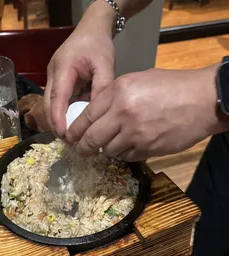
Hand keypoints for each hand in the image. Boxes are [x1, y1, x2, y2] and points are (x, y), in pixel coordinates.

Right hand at [44, 2, 115, 136]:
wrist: (92, 28)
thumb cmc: (98, 45)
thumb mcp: (105, 65)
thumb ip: (102, 87)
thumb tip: (99, 114)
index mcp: (63, 67)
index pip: (57, 97)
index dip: (58, 118)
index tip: (63, 134)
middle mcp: (53, 73)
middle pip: (49, 103)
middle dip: (55, 123)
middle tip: (68, 140)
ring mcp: (53, 76)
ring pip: (51, 103)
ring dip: (57, 119)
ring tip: (70, 135)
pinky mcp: (57, 80)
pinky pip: (58, 99)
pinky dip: (63, 112)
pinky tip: (72, 122)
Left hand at [66, 65, 223, 160]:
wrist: (203, 100)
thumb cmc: (171, 85)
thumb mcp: (138, 80)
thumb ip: (114, 97)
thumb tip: (98, 114)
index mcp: (118, 92)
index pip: (86, 116)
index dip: (75, 130)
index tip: (71, 137)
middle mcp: (123, 114)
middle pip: (92, 139)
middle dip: (83, 147)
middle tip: (81, 150)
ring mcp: (135, 134)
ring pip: (109, 151)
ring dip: (108, 149)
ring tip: (114, 142)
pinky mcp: (148, 149)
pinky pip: (126, 157)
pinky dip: (124, 153)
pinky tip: (131, 145)